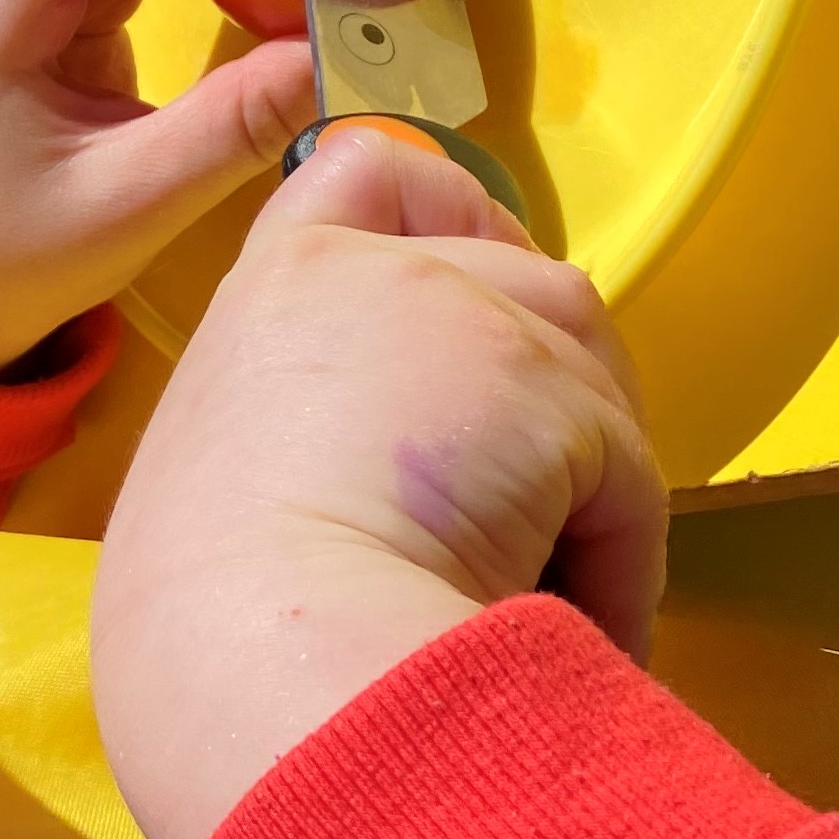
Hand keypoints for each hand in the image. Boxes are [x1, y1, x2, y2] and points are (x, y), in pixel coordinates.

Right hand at [91, 130, 667, 838]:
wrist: (256, 664)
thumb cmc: (210, 632)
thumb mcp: (224, 490)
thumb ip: (309, 439)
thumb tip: (432, 490)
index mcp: (269, 301)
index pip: (366, 174)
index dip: (446, 212)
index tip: (478, 289)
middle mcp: (363, 276)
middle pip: (518, 275)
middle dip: (554, 378)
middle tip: (548, 497)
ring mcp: (460, 320)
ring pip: (585, 364)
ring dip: (590, 476)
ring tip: (556, 587)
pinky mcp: (544, 392)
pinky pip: (628, 479)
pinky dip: (620, 564)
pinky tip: (573, 631)